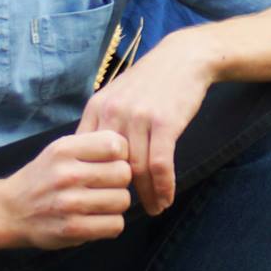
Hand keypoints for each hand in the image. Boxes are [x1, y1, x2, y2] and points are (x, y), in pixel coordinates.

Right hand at [1, 131, 133, 248]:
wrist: (8, 211)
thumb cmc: (43, 178)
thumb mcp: (61, 151)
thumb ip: (93, 146)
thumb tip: (134, 147)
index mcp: (65, 149)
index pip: (117, 144)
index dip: (120, 155)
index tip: (110, 163)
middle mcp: (67, 174)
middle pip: (124, 174)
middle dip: (119, 181)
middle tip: (105, 186)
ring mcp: (68, 203)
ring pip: (123, 200)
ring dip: (116, 204)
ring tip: (99, 203)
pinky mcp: (71, 229)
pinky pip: (115, 225)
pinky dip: (110, 224)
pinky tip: (96, 219)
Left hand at [78, 31, 214, 214]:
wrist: (184, 58)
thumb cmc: (151, 82)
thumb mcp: (117, 96)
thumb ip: (104, 125)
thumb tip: (92, 160)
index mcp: (96, 109)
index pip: (87, 156)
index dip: (94, 181)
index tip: (102, 199)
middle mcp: (113, 114)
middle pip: (111, 166)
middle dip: (119, 194)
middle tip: (127, 212)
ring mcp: (138, 118)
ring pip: (137, 170)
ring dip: (147, 196)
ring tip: (154, 209)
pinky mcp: (163, 123)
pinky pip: (160, 165)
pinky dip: (164, 187)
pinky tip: (166, 198)